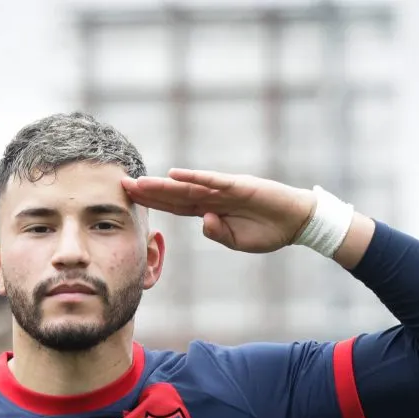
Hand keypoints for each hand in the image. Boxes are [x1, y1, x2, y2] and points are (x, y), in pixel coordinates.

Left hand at [122, 169, 315, 253]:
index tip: (130, 200)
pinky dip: (195, 177)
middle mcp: (212, 197)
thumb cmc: (266, 231)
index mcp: (209, 211)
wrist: (296, 222)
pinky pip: (214, 181)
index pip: (174, 207)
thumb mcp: (237, 241)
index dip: (153, 203)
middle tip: (122, 185)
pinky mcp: (240, 186)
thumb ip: (218, 232)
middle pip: (174, 194)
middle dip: (149, 190)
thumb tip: (204, 220)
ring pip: (188, 186)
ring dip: (164, 184)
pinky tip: (176, 174)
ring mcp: (224, 190)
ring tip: (141, 182)